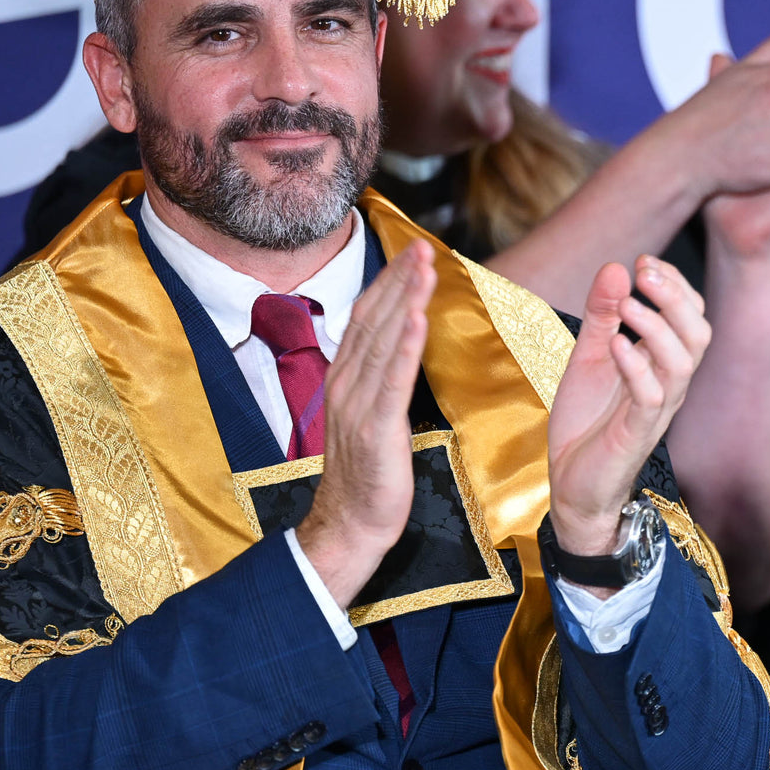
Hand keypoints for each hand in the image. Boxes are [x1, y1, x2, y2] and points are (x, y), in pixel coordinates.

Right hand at [297, 241, 435, 608]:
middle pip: (375, 321)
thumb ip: (378, 381)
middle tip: (423, 245)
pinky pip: (392, 382)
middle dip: (400, 280)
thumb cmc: (366, 475)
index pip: (367, 320)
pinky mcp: (376, 430)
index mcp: (345, 380)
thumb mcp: (368, 417)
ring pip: (384, 343)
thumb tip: (398, 348)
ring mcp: (359, 406)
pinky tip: (419, 320)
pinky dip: (405, 348)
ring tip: (425, 268)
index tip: (412, 253)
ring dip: (406, 301)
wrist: (348, 524)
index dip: (389, 283)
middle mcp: (347, 385)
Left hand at [548, 258, 710, 570]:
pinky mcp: (636, 434)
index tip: (643, 260)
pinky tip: (615, 344)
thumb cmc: (587, 422)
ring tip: (626, 304)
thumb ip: (602, 315)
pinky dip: (635, 366)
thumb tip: (616, 266)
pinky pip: (650, 397)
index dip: (675, 284)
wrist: (571, 484)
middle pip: (698, 334)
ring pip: (682, 363)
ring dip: (655, 326)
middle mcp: (668, 385)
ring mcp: (655, 410)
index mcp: (661, 364)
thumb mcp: (589, 356)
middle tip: (644, 270)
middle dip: (675, 296)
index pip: (691, 316)